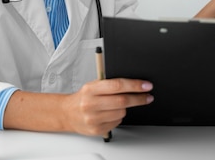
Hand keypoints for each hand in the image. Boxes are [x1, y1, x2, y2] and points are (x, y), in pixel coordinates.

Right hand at [3, 78, 152, 133]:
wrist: (67, 113)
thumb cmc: (83, 97)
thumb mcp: (93, 85)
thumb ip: (110, 83)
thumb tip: (133, 83)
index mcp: (91, 89)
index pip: (117, 85)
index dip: (135, 85)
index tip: (146, 85)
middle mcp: (91, 103)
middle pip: (122, 101)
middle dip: (139, 98)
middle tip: (148, 96)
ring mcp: (93, 118)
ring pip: (121, 113)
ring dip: (125, 108)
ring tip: (117, 105)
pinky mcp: (96, 130)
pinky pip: (117, 123)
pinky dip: (118, 118)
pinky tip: (110, 114)